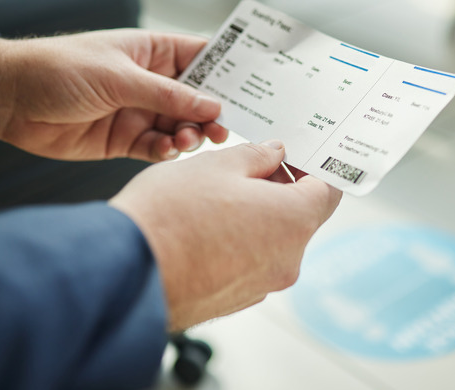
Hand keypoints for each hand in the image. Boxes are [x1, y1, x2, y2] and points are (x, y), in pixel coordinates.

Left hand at [0, 29, 227, 161]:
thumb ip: (168, 94)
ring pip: (181, 126)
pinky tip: (166, 150)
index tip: (251, 88)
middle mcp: (150, 82)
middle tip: (222, 128)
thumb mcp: (119, 77)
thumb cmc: (59, 69)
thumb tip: (212, 105)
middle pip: (197, 99)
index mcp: (151, 53)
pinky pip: (157, 147)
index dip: (227, 71)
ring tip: (187, 140)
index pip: (201, 57)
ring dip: (190, 135)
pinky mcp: (125, 140)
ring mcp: (139, 112)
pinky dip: (166, 151)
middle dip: (212, 114)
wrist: (10, 101)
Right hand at [109, 141, 341, 330]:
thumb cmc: (169, 218)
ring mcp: (261, 285)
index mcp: (293, 221)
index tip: (292, 158)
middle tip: (245, 169)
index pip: (328, 191)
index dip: (312, 169)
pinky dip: (237, 244)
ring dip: (255, 217)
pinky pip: (249, 264)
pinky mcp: (234, 300)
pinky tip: (203, 229)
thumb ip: (255, 156)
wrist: (126, 273)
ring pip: (272, 241)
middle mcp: (286, 260)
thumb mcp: (216, 165)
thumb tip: (273, 154)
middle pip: (300, 217)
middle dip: (278, 190)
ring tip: (214, 199)